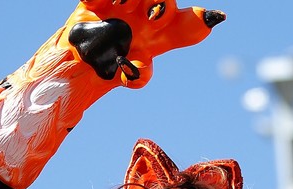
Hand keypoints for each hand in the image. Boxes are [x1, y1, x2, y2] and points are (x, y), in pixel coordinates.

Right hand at [63, 0, 225, 87]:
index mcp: (161, 36)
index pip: (189, 26)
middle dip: (163, 5)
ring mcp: (126, 5)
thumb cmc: (110, 71)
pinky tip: (103, 4)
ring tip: (122, 5)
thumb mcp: (127, 76)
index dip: (202, 21)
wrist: (79, 65)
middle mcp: (147, 17)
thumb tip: (133, 69)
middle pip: (167, 2)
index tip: (214, 18)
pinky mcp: (99, 0)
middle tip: (152, 19)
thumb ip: (136, 76)